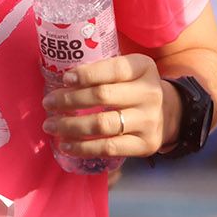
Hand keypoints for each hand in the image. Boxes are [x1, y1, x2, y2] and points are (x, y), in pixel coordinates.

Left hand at [42, 53, 170, 158]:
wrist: (168, 113)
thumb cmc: (134, 87)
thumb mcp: (127, 71)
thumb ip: (103, 71)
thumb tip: (63, 80)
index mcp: (143, 68)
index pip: (113, 69)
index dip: (87, 74)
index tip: (64, 79)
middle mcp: (150, 93)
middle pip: (102, 96)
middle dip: (69, 100)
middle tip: (48, 103)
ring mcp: (149, 121)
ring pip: (102, 124)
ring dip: (70, 125)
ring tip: (50, 125)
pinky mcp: (145, 145)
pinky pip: (109, 147)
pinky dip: (84, 148)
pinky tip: (66, 145)